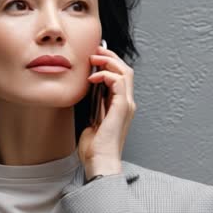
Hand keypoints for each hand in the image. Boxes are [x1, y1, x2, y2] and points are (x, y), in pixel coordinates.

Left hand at [77, 45, 135, 177]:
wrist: (100, 161)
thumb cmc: (94, 147)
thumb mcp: (90, 120)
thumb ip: (92, 106)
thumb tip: (85, 93)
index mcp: (120, 105)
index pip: (119, 77)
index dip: (108, 64)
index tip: (93, 57)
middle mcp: (127, 103)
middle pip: (125, 70)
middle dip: (110, 57)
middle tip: (94, 51)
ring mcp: (126, 105)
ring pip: (125, 72)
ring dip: (109, 62)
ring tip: (93, 59)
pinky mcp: (122, 108)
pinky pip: (119, 82)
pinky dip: (106, 75)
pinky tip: (92, 77)